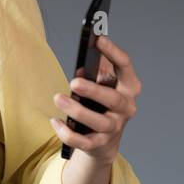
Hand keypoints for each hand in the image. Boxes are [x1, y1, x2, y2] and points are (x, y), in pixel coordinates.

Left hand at [50, 34, 140, 164]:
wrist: (103, 142)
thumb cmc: (100, 105)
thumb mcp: (102, 85)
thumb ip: (95, 72)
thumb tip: (82, 66)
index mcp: (129, 87)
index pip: (125, 66)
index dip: (113, 52)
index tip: (98, 39)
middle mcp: (126, 108)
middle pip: (113, 99)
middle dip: (93, 90)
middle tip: (73, 82)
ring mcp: (114, 128)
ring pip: (99, 122)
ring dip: (77, 111)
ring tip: (59, 99)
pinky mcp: (100, 145)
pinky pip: (83, 141)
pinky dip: (67, 133)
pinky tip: (54, 121)